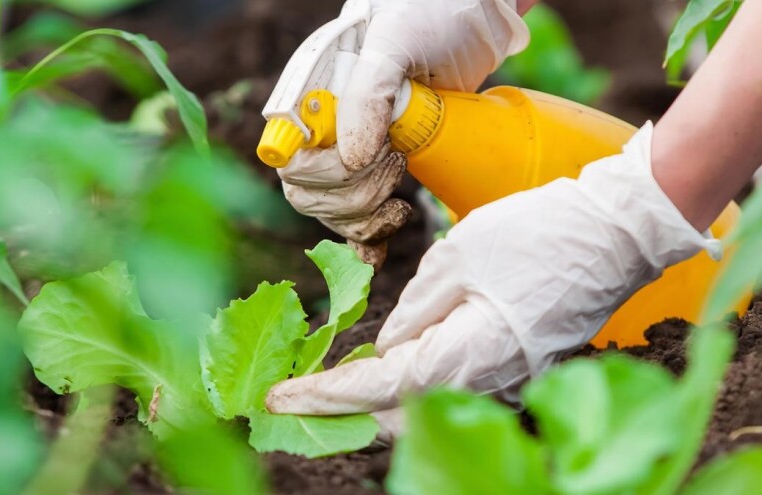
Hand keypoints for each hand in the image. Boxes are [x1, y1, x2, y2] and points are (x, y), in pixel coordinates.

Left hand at [267, 124, 721, 437]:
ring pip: (431, 403)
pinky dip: (424, 380)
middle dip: (349, 406)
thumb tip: (391, 343)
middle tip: (306, 386)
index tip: (278, 397)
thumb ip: (416, 307)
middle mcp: (490, 384)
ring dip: (384, 395)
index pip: (378, 388)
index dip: (323, 394)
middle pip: (402, 412)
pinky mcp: (526, 368)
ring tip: (342, 375)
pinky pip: (463, 386)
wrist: (617, 233)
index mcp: (467, 355)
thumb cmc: (538, 234)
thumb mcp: (459, 255)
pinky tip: (406, 356)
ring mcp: (513, 382)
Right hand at [279, 0, 528, 267]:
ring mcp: (351, 146)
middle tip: (397, 165)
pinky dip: (366, 240)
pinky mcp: (379, 164)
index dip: (324, 175)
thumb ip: (368, 93)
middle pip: (309, 193)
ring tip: (403, 189)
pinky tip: (379, 251)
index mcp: (311, 93)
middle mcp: (324, 123)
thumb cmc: (430, 13)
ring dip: (367, 216)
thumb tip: (350, 159)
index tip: (374, 157)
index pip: (290, 157)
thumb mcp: (396, 40)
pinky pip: (358, 216)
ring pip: (334, 211)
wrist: (471, 14)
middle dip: (354, 196)